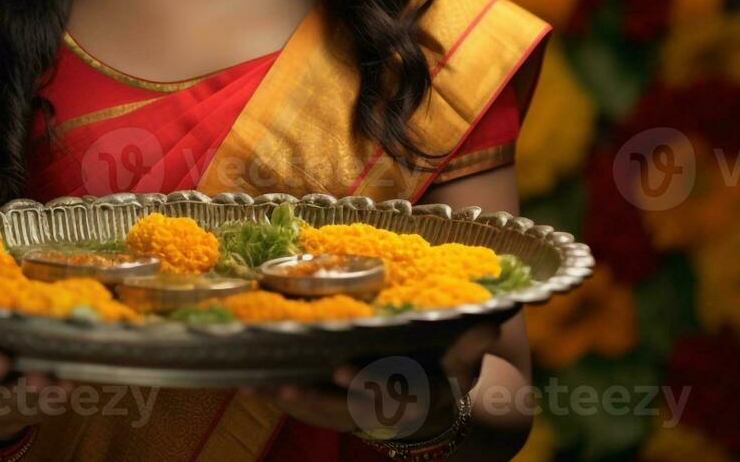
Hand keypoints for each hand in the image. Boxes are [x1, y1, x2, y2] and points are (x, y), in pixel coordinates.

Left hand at [242, 321, 499, 438]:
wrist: (436, 411)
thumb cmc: (447, 371)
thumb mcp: (466, 361)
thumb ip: (473, 346)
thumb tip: (490, 324)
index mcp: (414, 401)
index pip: (389, 397)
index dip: (365, 385)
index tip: (342, 371)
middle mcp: (381, 414)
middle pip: (342, 411)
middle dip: (312, 400)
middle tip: (282, 387)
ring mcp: (354, 414)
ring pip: (316, 411)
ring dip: (285, 399)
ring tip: (252, 381)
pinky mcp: (332, 408)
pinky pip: (303, 406)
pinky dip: (278, 395)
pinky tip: (249, 378)